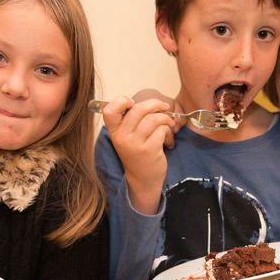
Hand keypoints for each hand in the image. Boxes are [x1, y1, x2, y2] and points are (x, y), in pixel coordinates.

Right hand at [101, 97, 176, 213]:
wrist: (143, 179)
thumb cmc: (137, 154)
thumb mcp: (127, 137)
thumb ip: (131, 120)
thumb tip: (149, 103)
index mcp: (114, 131)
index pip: (109, 110)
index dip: (121, 101)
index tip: (134, 103)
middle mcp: (122, 137)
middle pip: (138, 109)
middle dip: (155, 104)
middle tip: (164, 107)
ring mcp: (135, 144)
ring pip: (153, 119)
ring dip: (166, 119)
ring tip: (169, 125)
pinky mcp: (149, 150)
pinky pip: (162, 130)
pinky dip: (169, 132)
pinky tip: (168, 140)